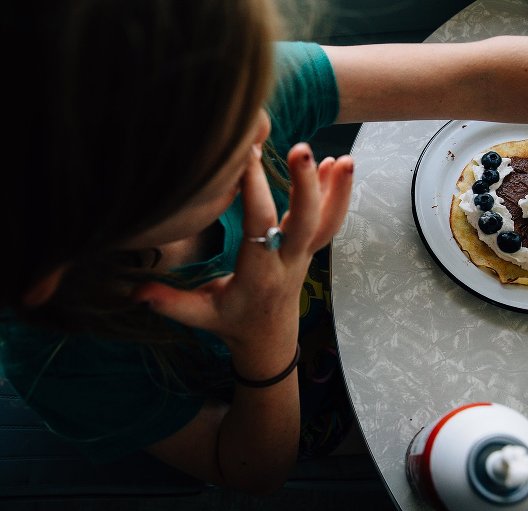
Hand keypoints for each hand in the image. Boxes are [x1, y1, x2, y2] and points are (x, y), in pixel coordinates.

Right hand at [134, 143, 353, 372]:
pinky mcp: (310, 249)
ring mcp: (304, 254)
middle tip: (303, 149)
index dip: (255, 193)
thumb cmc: (232, 323)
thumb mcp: (200, 316)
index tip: (246, 157)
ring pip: (328, 222)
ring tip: (343, 158)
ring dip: (337, 190)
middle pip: (306, 223)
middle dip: (307, 187)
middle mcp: (287, 262)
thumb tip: (135, 291)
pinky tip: (339, 163)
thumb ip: (171, 304)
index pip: (259, 229)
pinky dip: (336, 193)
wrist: (270, 339)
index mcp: (259, 275)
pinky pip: (330, 221)